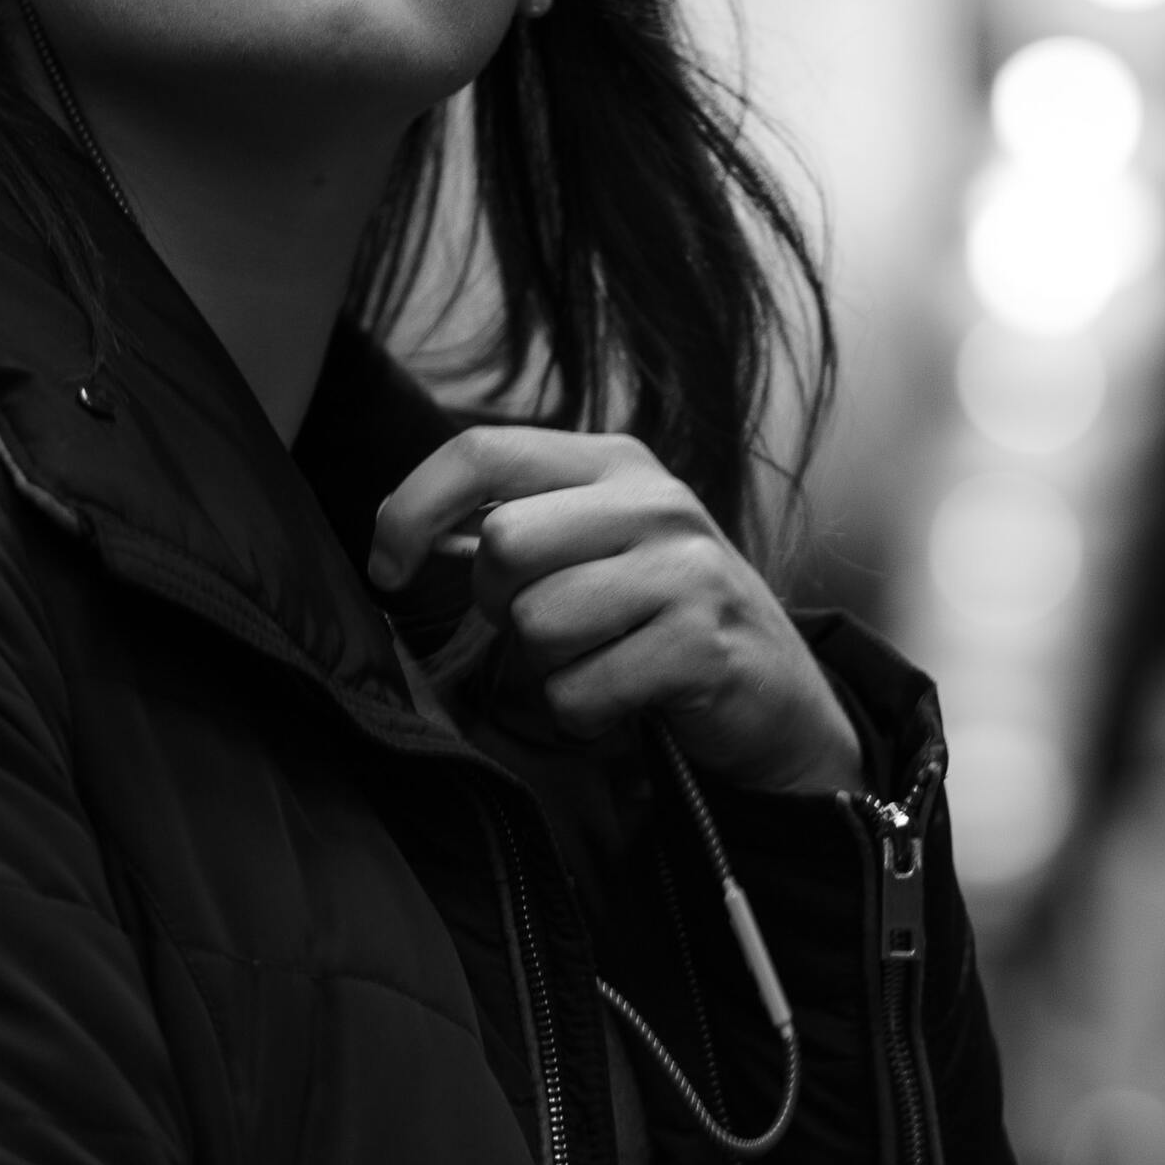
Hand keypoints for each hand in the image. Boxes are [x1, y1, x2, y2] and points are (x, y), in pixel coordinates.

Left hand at [367, 427, 862, 795]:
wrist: (779, 697)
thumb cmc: (663, 619)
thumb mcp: (602, 544)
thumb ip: (521, 523)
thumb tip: (405, 534)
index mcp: (616, 463)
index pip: (483, 451)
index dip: (412, 508)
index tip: (386, 566)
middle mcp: (656, 501)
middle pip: (504, 544)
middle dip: (500, 604)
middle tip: (547, 626)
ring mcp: (687, 569)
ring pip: (537, 623)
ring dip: (550, 667)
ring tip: (604, 661)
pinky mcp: (703, 643)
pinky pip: (579, 691)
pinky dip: (586, 714)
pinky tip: (630, 699)